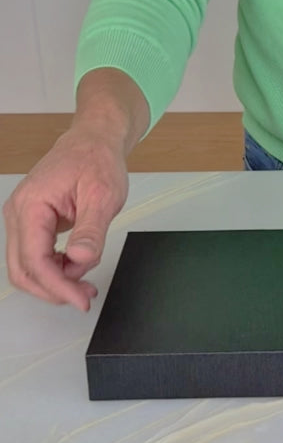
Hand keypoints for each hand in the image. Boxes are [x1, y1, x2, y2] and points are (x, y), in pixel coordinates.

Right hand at [3, 125, 128, 310]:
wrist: (93, 143)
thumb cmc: (96, 161)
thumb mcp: (103, 196)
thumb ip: (91, 230)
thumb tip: (81, 258)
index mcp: (31, 206)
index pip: (35, 260)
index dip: (57, 286)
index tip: (80, 299)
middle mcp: (19, 213)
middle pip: (22, 270)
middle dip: (53, 290)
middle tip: (84, 297)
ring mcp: (23, 219)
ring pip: (27, 267)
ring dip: (54, 282)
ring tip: (85, 285)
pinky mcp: (33, 223)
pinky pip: (36, 256)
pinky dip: (55, 269)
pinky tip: (77, 270)